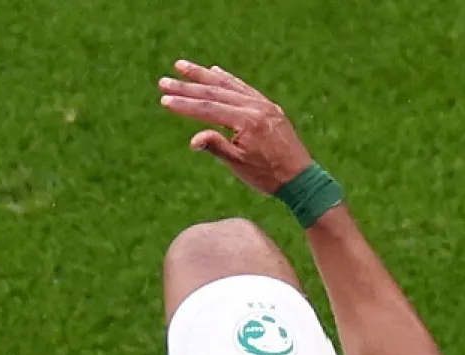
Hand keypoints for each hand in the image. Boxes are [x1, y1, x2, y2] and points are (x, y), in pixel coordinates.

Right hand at [158, 60, 315, 195]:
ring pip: (228, 85)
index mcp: (246, 122)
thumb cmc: (268, 176)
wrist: (300, 178)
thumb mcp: (239, 165)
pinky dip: (228, 80)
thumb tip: (193, 139)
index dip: (184, 104)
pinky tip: (214, 71)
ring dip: (204, 75)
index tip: (164, 100)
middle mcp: (255, 107)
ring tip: (182, 66)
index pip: (208, 108)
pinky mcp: (268, 107)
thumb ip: (217, 147)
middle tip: (163, 81)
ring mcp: (263, 105)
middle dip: (187, 86)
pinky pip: (244, 88)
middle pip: (215, 92)